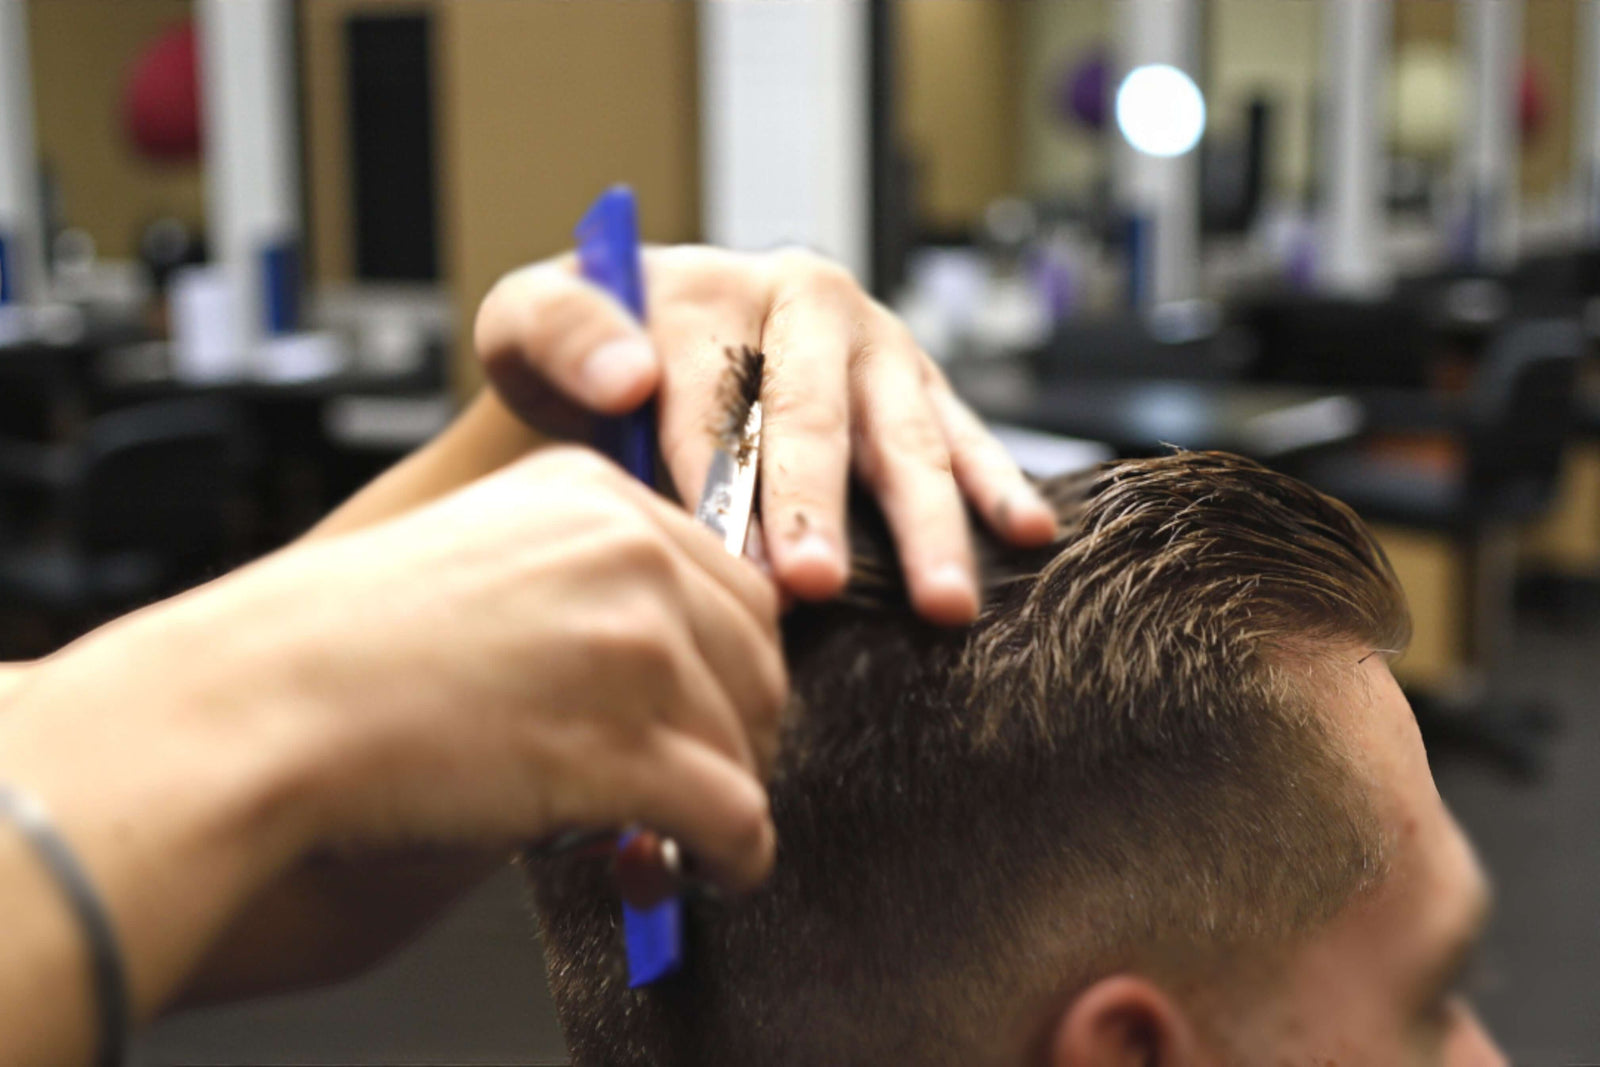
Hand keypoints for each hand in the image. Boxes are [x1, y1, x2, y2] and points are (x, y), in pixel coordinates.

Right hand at [241, 447, 785, 889]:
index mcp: (592, 494)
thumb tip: (676, 668)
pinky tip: (709, 870)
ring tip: (688, 839)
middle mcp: (627, 551)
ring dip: (733, 799)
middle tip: (710, 781)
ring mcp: (631, 643)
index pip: (730, 580)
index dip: (734, 663)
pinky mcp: (621, 743)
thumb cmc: (342, 646)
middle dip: (745, 730)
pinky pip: (733, 812)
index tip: (717, 710)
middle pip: (759, 655)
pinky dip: (736, 856)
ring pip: (749, 737)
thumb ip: (582, 583)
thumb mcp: (480, 555)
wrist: (261, 707)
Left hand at [475, 245, 1057, 624]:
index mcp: (714, 288)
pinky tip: (1028, 532)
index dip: (717, 481)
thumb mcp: (533, 326)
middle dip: (814, 503)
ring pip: (901, 433)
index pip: (715, 394)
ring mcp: (872, 344)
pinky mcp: (918, 383)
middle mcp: (806, 303)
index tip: (724, 563)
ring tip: (942, 601)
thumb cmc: (586, 359)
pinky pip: (964, 433)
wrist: (642, 348)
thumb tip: (628, 375)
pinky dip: (997, 483)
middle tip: (813, 583)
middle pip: (812, 412)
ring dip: (926, 521)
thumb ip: (561, 335)